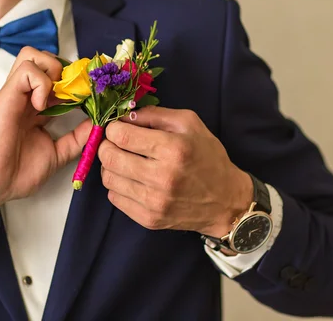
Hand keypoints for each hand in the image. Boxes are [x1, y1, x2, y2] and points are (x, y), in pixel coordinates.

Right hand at [0, 48, 91, 220]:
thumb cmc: (17, 174)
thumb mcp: (57, 154)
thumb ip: (76, 139)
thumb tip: (97, 124)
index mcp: (37, 109)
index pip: (57, 79)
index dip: (76, 82)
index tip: (91, 97)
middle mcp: (26, 98)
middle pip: (43, 59)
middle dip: (64, 70)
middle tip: (73, 95)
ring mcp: (16, 95)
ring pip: (32, 55)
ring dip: (51, 70)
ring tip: (56, 97)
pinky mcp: (7, 97)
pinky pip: (26, 70)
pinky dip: (41, 82)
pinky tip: (42, 106)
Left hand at [98, 106, 252, 237]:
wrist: (226, 201)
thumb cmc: (207, 157)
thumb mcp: (189, 124)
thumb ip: (154, 114)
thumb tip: (124, 115)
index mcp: (173, 149)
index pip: (121, 136)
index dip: (112, 128)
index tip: (117, 128)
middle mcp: (162, 177)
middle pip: (110, 157)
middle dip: (106, 145)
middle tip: (116, 143)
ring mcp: (154, 202)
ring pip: (108, 178)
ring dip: (110, 166)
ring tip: (124, 161)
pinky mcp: (149, 219)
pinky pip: (115, 198)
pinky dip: (118, 185)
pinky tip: (131, 179)